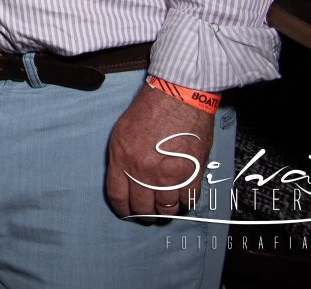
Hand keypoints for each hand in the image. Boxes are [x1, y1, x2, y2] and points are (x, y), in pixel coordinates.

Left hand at [106, 82, 214, 219]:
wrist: (179, 96)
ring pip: (166, 209)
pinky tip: (182, 196)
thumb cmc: (150, 108)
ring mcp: (169, 175)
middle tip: (149, 214)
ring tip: (166, 207)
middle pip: (142, 208)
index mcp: (122, 159)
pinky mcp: (192, 174)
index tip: (128, 212)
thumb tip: (124, 179)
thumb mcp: (122, 132)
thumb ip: (121, 158)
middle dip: (145, 214)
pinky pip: (188, 201)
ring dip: (166, 211)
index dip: (123, 209)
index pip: (118, 197)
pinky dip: (185, 202)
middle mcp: (143, 172)